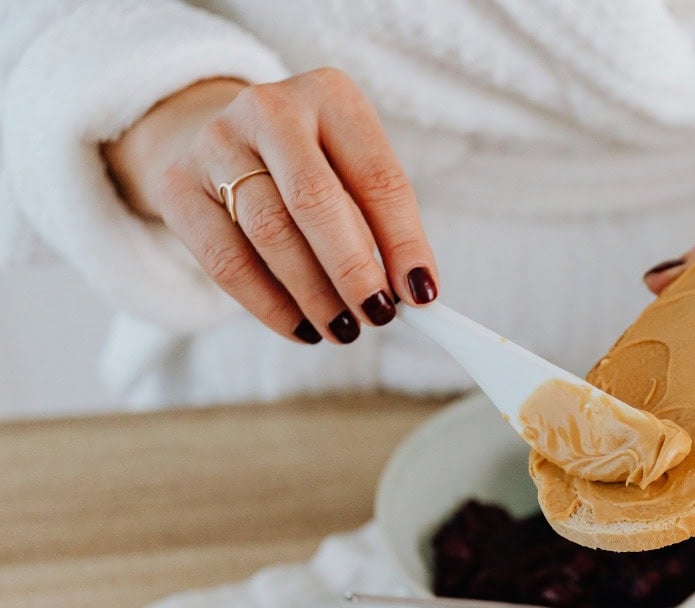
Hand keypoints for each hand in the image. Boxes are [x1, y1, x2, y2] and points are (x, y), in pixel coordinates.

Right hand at [103, 70, 438, 344]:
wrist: (223, 140)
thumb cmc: (312, 165)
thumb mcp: (353, 171)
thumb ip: (381, 224)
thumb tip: (411, 294)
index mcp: (331, 97)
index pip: (378, 177)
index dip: (404, 241)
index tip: (422, 293)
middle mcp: (270, 110)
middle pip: (316, 202)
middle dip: (353, 271)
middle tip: (378, 316)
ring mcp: (216, 144)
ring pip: (271, 234)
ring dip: (315, 295)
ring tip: (343, 329)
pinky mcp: (179, 186)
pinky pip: (227, 261)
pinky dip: (270, 305)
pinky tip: (300, 328)